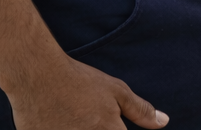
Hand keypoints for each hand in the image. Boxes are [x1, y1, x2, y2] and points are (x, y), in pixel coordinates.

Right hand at [8, 56, 167, 129]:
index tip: (110, 121)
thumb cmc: (79, 81)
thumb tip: (163, 122)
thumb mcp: (116, 91)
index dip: (118, 129)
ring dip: (80, 126)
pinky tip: (59, 119)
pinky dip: (61, 128)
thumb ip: (140, 110)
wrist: (37, 76)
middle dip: (100, 127)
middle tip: (88, 112)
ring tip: (73, 113)